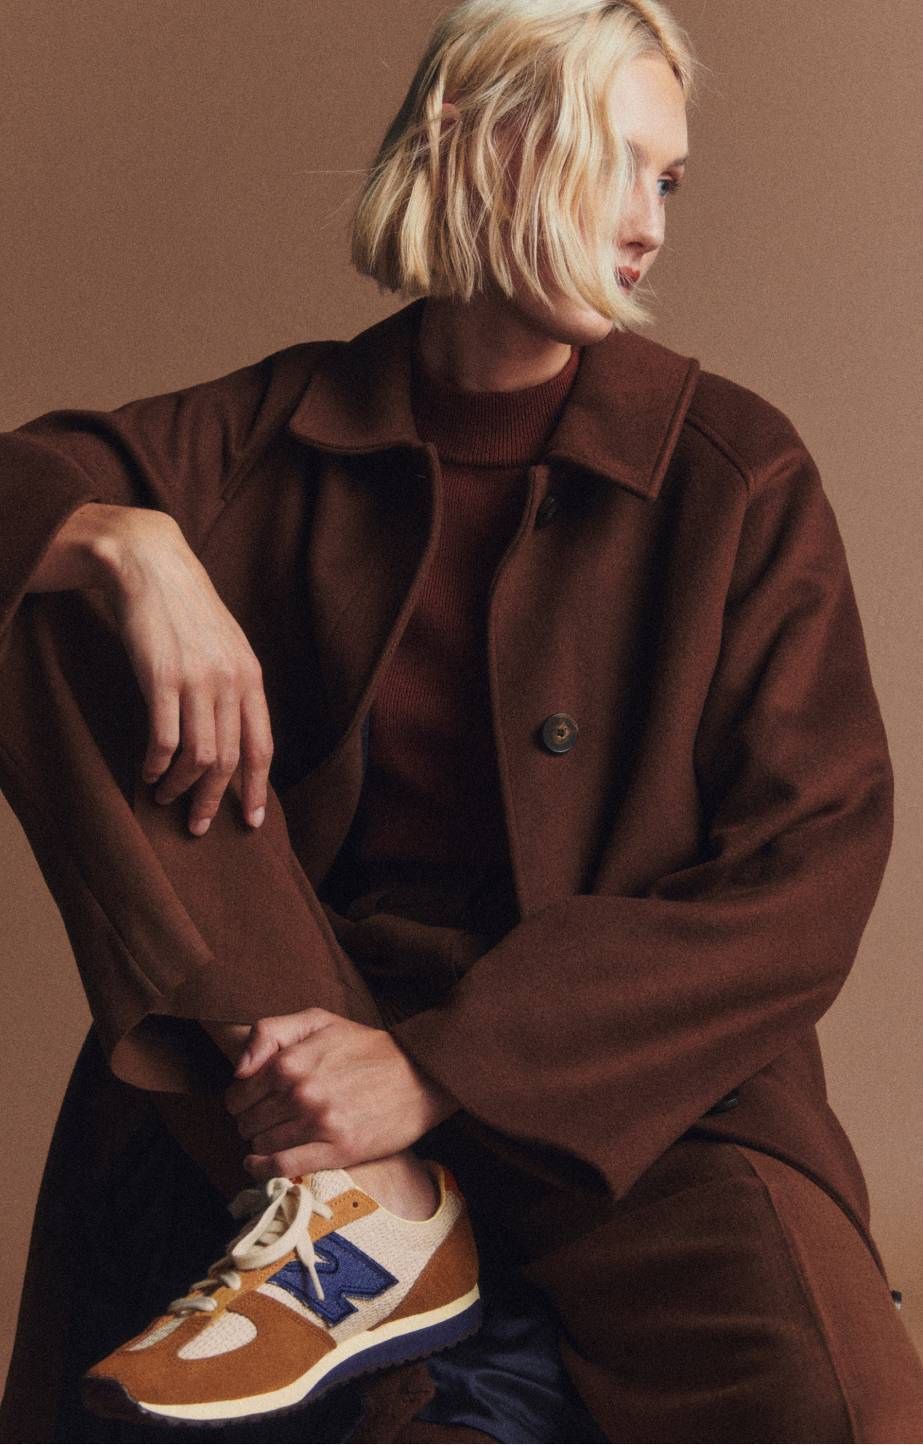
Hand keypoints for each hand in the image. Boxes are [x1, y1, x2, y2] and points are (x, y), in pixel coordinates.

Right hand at [91, 506, 273, 834]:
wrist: (154, 567)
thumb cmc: (188, 611)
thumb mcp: (226, 647)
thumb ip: (233, 689)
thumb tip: (233, 741)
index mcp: (251, 677)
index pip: (261, 746)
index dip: (256, 788)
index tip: (251, 820)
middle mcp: (230, 681)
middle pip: (229, 759)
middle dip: (215, 800)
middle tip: (199, 825)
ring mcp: (197, 680)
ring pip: (199, 756)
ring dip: (182, 788)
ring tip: (164, 799)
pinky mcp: (161, 678)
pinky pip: (164, 739)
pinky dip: (157, 766)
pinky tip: (147, 774)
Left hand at [223, 1008, 457, 1181]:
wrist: (420, 1074)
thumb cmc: (366, 1047)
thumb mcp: (318, 1020)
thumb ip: (269, 1032)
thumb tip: (238, 1069)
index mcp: (289, 1062)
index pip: (238, 1095)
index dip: (241, 1100)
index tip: (253, 1102)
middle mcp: (299, 1093)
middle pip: (247, 1122)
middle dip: (250, 1122)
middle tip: (266, 1120)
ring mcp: (318, 1124)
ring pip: (262, 1145)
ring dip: (260, 1144)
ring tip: (273, 1137)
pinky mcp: (337, 1150)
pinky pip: (282, 1168)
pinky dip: (263, 1170)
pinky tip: (259, 1165)